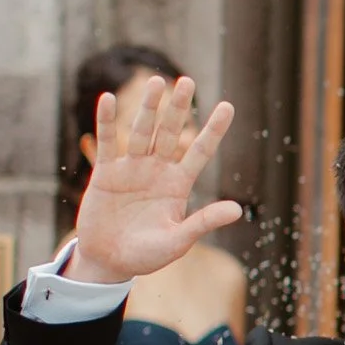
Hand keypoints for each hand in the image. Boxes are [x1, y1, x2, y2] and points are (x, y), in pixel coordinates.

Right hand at [71, 77, 242, 287]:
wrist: (109, 263)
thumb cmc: (146, 255)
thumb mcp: (178, 241)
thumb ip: (203, 222)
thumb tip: (237, 210)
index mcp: (179, 185)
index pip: (200, 152)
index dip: (213, 130)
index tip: (228, 106)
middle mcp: (157, 171)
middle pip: (170, 133)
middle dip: (178, 109)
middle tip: (187, 81)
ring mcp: (132, 169)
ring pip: (142, 132)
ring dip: (148, 108)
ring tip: (156, 82)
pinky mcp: (106, 173)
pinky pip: (108, 143)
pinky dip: (107, 122)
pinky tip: (107, 99)